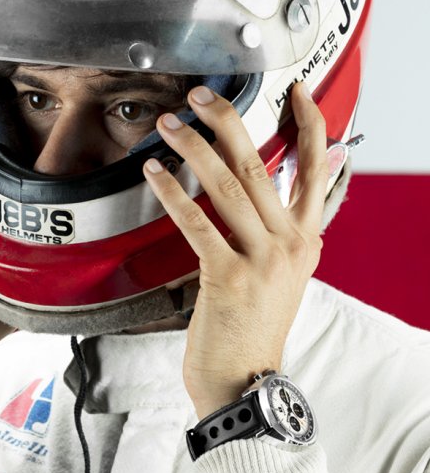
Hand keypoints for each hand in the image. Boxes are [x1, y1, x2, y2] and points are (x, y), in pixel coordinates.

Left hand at [143, 83, 327, 419]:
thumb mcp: (287, 277)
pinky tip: (155, 173)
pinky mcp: (228, 277)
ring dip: (194, 148)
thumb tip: (293, 192)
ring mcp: (262, 261)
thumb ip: (290, 232)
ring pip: (228, 186)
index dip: (308, 126)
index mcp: (306, 241)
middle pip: (261, 166)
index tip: (296, 91)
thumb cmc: (255, 328)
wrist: (244, 381)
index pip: (316, 170)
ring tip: (169, 125)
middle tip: (200, 95)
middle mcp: (290, 245)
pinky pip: (197, 222)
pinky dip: (174, 192)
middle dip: (228, 122)